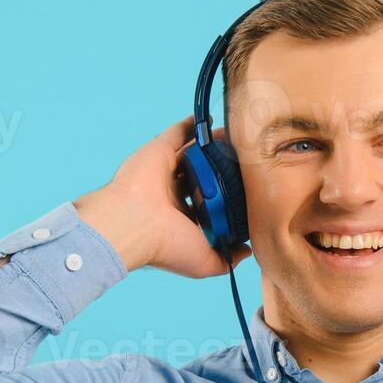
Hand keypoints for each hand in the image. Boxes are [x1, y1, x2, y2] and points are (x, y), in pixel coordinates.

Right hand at [72, 115, 252, 276]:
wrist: (134, 223)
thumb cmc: (167, 246)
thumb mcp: (205, 262)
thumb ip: (228, 256)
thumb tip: (248, 250)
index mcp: (180, 220)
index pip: (206, 207)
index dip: (224, 200)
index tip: (246, 194)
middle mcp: (171, 195)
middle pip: (202, 177)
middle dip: (221, 170)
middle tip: (244, 163)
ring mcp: (164, 172)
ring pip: (192, 155)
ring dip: (211, 147)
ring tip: (234, 140)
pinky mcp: (158, 151)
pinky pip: (176, 134)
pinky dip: (189, 126)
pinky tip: (208, 121)